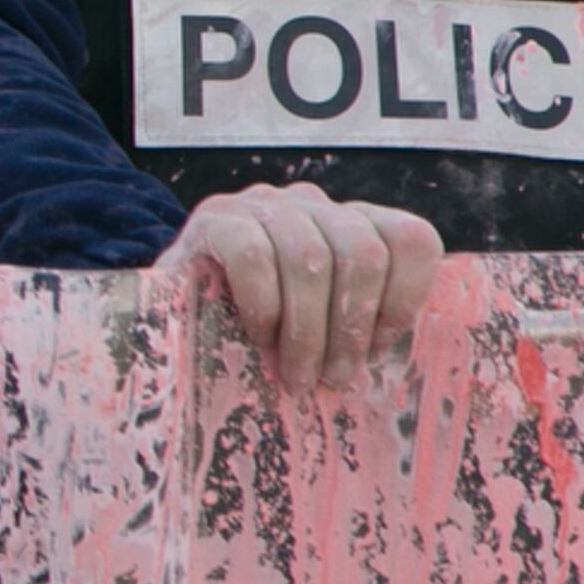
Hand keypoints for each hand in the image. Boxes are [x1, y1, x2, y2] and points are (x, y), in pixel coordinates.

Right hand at [171, 182, 441, 393]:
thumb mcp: (323, 321)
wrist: (174, 311)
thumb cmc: (260, 327)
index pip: (410, 239)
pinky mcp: (214, 218)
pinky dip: (263, 308)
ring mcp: (261, 206)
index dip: (404, 298)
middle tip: (334, 378)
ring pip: (310, 259)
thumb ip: (361, 326)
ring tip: (297, 377)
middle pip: (362, 253)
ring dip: (307, 332)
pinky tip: (259, 340)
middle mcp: (312, 206)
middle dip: (350, 327)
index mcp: (352, 225)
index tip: (379, 348)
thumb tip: (399, 367)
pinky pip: (252, 257)